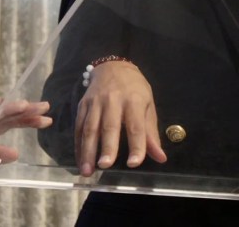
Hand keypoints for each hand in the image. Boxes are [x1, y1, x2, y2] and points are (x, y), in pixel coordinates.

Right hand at [74, 61, 166, 175]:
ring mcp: (95, 102)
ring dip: (87, 151)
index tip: (134, 164)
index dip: (136, 145)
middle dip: (107, 147)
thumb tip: (161, 158)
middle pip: (109, 126)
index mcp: (134, 100)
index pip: (136, 126)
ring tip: (87, 171)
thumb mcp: (148, 105)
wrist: (113, 66)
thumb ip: (151, 134)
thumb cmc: (134, 89)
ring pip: (90, 128)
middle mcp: (113, 100)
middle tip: (105, 166)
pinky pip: (79, 127)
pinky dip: (78, 146)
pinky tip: (80, 161)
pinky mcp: (83, 105)